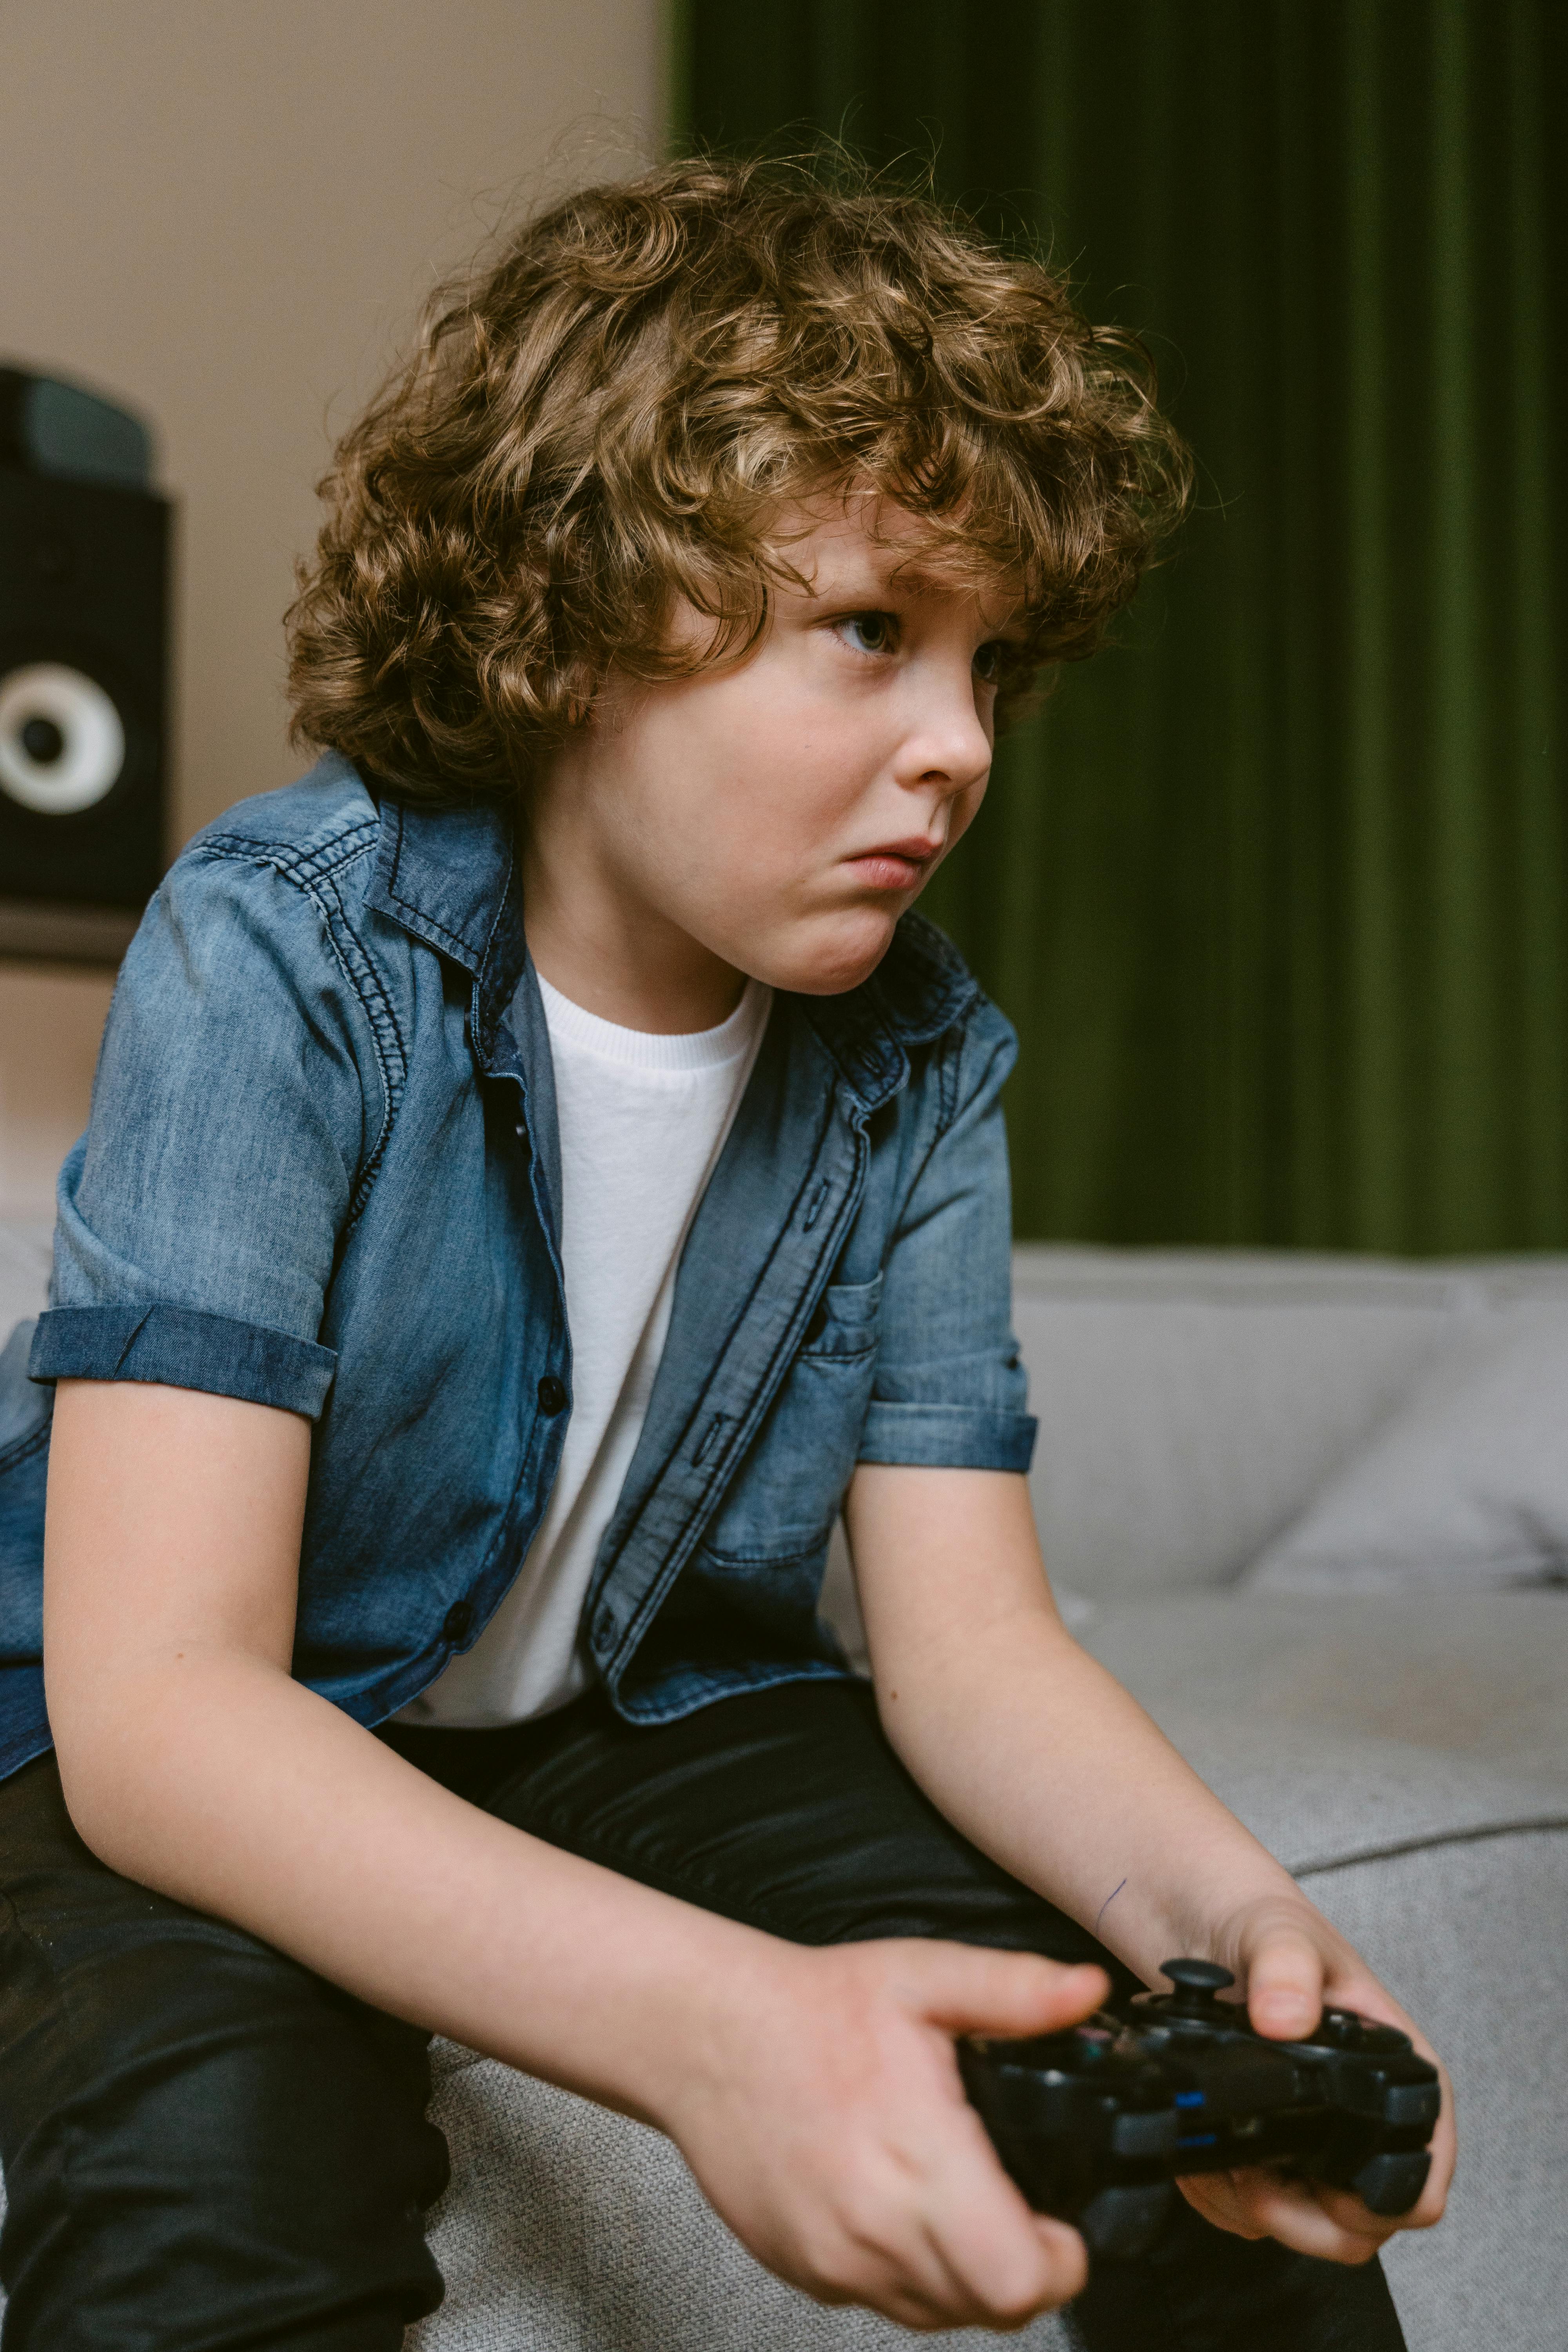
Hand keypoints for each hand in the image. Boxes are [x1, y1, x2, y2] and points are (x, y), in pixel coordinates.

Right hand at [658, 1938, 1107, 2330]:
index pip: (1019, 2280)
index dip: (1060, 2261)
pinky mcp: (803, 2271)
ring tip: (959, 2202)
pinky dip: (907, 2271)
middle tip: (1018, 2208)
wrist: (705, 2035)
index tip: (1060, 2222)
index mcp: (917, 2159)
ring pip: (937, 2313)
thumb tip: (1087, 1989)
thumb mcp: (924, 1977)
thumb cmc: (810, 2008)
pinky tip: (899, 2206)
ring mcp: (834, 2261)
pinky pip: (882, 2300)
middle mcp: (874, 2229)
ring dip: (965, 2275)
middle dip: (1022, 2267)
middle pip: (990, 2308)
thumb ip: (1015, 1991)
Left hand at [1175, 1897, 1454, 2263]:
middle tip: (1253, 2184)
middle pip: (1363, 2222)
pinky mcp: (1271, 2141)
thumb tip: (1285, 2017)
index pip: (1424, 2176)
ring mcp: (1317, 2132)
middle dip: (1303, 2220)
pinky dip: (1225, 2198)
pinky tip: (1203, 2160)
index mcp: (1398, 2070)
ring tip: (1218, 2164)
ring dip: (1254, 2210)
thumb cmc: (1260, 1920)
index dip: (1381, 2202)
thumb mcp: (1277, 1930)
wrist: (1201, 1922)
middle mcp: (1366, 2112)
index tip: (1323, 2187)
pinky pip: (1259, 2206)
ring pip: (1308, 2224)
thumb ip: (1286, 1966)